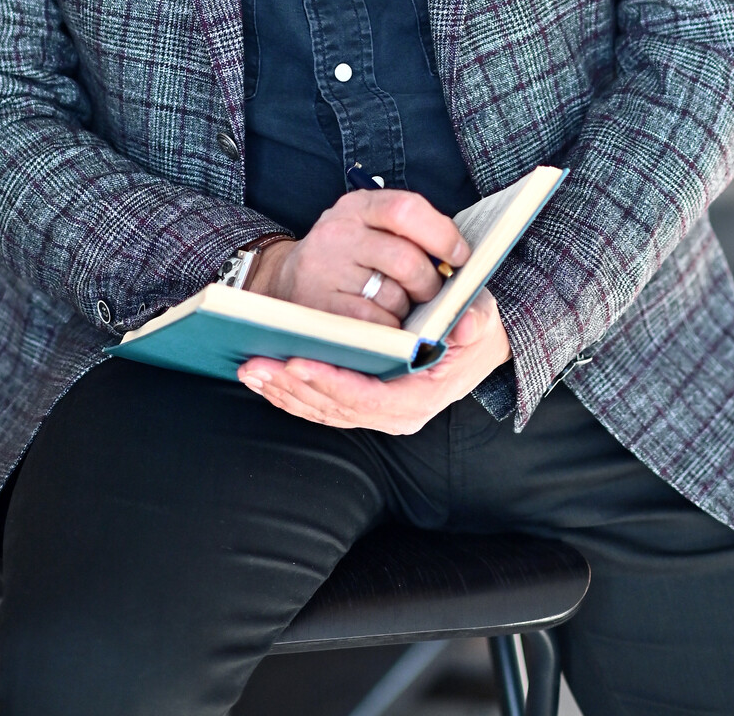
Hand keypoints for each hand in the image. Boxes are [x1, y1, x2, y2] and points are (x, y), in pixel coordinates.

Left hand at [238, 291, 510, 432]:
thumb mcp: (482, 320)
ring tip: (251, 368)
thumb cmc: (473, 329)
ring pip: (321, 410)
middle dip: (294, 386)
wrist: (473, 344)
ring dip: (283, 391)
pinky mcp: (358, 404)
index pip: (371, 399)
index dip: (333, 382)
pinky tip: (264, 375)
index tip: (299, 362)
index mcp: (420, 398)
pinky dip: (288, 391)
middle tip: (257, 364)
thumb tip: (463, 326)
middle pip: (336, 407)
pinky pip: (318, 404)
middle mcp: (394, 414)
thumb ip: (475, 322)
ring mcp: (374, 413)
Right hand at [247, 189, 470, 326]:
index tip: (461, 256)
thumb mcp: (374, 230)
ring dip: (407, 310)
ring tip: (399, 307)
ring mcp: (324, 270)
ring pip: (392, 297)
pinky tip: (384, 326)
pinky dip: (389, 331)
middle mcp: (338, 232)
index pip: (406, 209)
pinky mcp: (318, 307)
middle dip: (430, 283)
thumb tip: (463, 262)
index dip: (441, 234)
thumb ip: (415, 236)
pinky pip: (373, 326)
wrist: (286, 282)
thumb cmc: (350, 258)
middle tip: (431, 293)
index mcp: (359, 206)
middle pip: (405, 259)